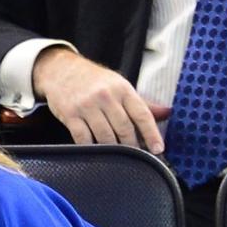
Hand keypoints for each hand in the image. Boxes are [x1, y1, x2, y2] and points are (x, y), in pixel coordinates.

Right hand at [32, 47, 165, 152]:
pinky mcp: (70, 114)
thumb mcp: (119, 85)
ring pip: (105, 136)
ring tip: (118, 156)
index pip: (142, 114)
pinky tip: (96, 151)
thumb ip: (141, 102)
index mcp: (122, 88)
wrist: (61, 70)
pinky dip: (91, 147)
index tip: (158, 148)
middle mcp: (105, 96)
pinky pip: (83, 138)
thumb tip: (166, 113)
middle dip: (132, 145)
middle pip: (124, 128)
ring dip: (113, 149)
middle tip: (137, 156)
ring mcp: (86, 106)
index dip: (152, 133)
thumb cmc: (93, 80)